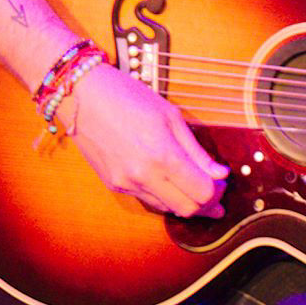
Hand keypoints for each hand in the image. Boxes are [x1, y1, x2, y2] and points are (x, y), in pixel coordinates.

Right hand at [59, 63, 228, 217]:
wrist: (82, 96)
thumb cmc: (129, 97)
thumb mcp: (171, 116)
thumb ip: (196, 151)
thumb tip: (220, 173)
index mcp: (162, 156)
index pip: (202, 193)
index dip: (218, 190)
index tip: (223, 180)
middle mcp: (143, 176)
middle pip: (187, 209)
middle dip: (207, 203)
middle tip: (216, 192)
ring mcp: (126, 184)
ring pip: (167, 208)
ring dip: (186, 202)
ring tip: (196, 188)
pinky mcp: (114, 185)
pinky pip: (147, 200)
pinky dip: (165, 196)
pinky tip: (172, 183)